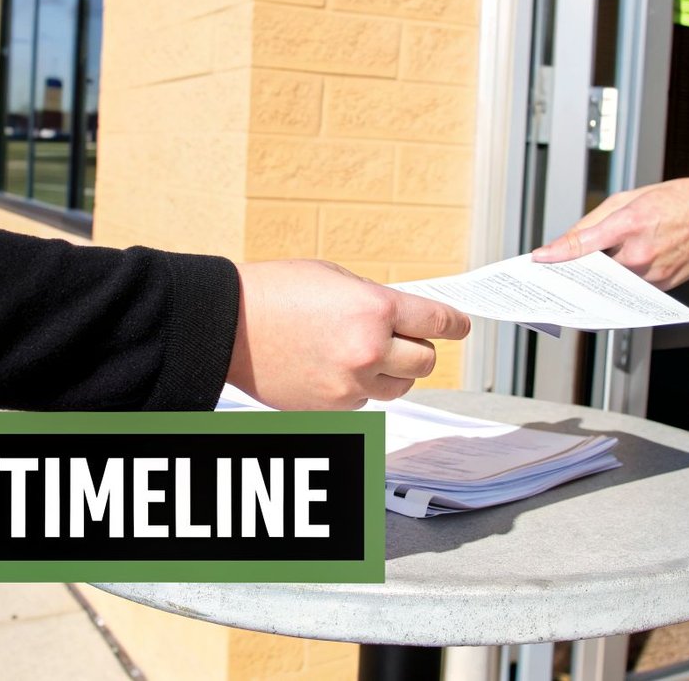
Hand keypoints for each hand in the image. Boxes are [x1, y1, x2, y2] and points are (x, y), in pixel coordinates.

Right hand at [226, 260, 470, 409]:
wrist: (227, 326)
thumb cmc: (276, 292)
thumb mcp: (335, 279)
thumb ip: (376, 301)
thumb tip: (407, 320)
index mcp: (375, 310)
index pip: (438, 322)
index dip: (455, 324)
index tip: (461, 327)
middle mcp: (370, 352)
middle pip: (425, 362)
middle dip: (418, 348)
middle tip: (403, 338)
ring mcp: (350, 386)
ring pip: (398, 387)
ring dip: (391, 371)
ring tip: (363, 353)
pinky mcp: (332, 409)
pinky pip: (364, 402)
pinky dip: (359, 388)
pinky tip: (333, 368)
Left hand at [531, 176, 688, 289]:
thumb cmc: (680, 200)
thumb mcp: (633, 197)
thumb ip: (596, 220)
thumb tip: (568, 241)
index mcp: (632, 223)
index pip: (585, 243)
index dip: (559, 253)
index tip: (539, 259)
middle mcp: (641, 253)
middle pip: (594, 269)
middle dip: (576, 268)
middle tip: (554, 271)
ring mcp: (653, 274)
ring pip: (611, 282)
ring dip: (595, 278)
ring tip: (580, 274)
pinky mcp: (662, 288)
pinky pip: (630, 289)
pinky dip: (617, 283)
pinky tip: (609, 276)